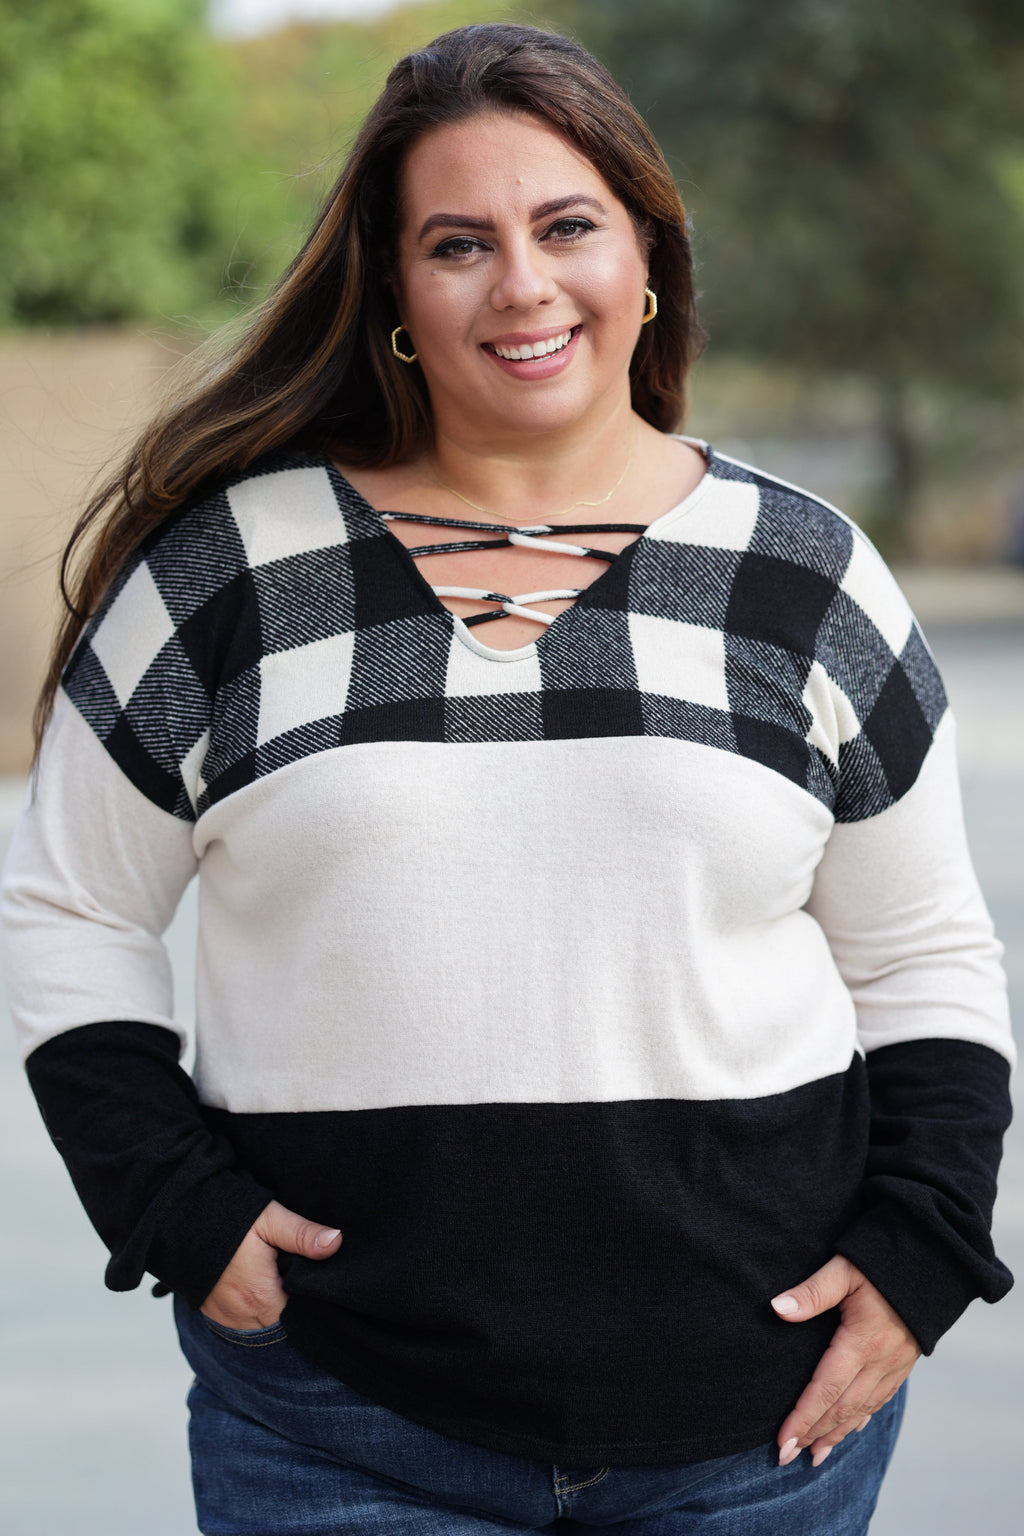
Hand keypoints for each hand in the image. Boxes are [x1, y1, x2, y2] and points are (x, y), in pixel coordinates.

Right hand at [200, 1199, 341, 1329]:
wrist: (181, 1218)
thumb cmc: (229, 1218)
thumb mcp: (270, 1220)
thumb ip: (302, 1234)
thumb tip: (335, 1242)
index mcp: (261, 1298)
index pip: (300, 1317)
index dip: (312, 1301)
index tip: (316, 1281)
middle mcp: (243, 1317)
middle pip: (283, 1325)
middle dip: (294, 1307)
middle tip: (298, 1277)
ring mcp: (226, 1319)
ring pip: (263, 1326)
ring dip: (274, 1310)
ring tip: (279, 1281)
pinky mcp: (214, 1314)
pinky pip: (243, 1322)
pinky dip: (255, 1311)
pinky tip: (261, 1287)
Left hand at [771, 1255, 920, 1467]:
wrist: (934, 1260)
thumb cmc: (883, 1259)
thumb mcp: (844, 1269)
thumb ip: (812, 1292)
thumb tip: (777, 1309)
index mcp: (862, 1341)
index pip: (825, 1389)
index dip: (802, 1418)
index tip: (782, 1441)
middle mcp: (880, 1361)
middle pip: (842, 1407)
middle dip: (814, 1434)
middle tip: (787, 1457)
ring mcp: (895, 1364)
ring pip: (863, 1409)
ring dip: (837, 1434)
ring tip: (815, 1455)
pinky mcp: (904, 1362)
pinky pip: (881, 1399)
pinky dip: (862, 1418)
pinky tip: (852, 1429)